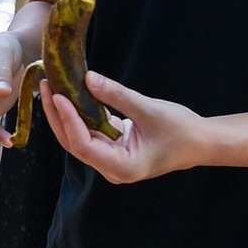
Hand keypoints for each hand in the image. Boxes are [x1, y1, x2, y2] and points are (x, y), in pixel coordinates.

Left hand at [42, 70, 207, 182]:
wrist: (200, 142)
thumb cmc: (182, 130)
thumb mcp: (149, 110)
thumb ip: (117, 96)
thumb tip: (87, 78)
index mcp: (122, 167)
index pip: (84, 146)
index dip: (68, 121)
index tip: (59, 96)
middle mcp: (111, 168)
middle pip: (74, 143)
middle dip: (58, 115)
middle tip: (47, 84)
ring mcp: (110, 159)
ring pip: (78, 137)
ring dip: (64, 113)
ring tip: (52, 86)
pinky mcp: (112, 148)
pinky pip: (89, 131)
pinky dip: (79, 113)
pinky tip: (69, 93)